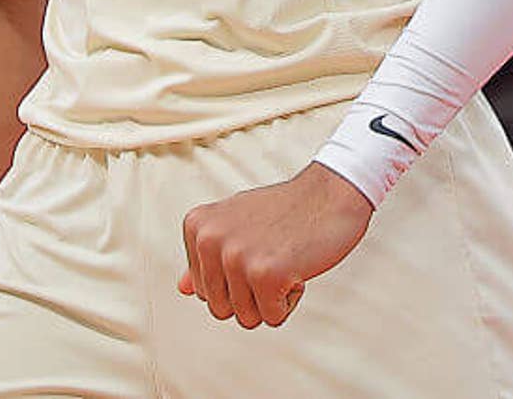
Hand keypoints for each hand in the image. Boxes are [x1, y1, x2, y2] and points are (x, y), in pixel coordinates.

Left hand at [177, 161, 373, 328]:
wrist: (329, 194)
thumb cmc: (284, 211)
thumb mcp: (234, 224)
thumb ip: (205, 257)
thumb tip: (183, 289)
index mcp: (196, 226)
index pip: (203, 290)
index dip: (236, 279)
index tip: (255, 248)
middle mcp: (209, 239)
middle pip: (220, 309)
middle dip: (250, 295)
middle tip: (270, 258)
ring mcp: (235, 256)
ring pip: (246, 317)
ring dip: (271, 299)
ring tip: (282, 260)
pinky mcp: (264, 273)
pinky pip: (272, 318)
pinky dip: (290, 301)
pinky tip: (295, 268)